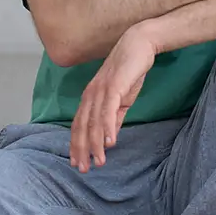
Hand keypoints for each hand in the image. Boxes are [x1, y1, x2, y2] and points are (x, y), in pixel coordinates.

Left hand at [69, 25, 155, 172]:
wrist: (138, 46)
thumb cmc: (129, 72)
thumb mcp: (121, 100)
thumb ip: (114, 118)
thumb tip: (109, 138)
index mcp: (90, 98)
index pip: (78, 125)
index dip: (76, 145)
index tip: (77, 162)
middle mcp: (90, 95)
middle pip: (82, 127)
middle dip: (81, 149)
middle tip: (83, 168)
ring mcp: (100, 91)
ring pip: (93, 122)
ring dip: (95, 144)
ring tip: (98, 161)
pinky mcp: (113, 86)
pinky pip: (108, 110)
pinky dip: (108, 127)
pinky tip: (110, 142)